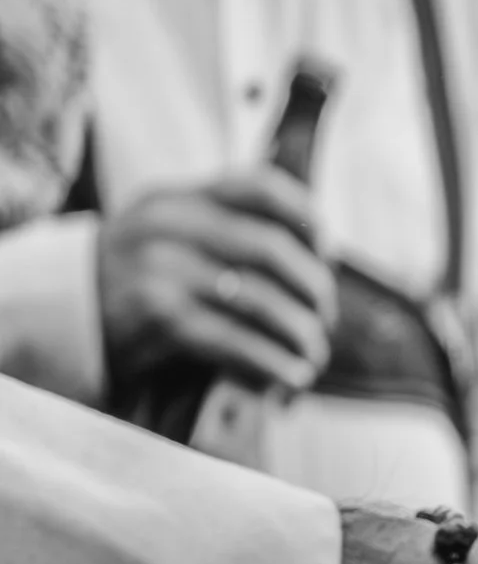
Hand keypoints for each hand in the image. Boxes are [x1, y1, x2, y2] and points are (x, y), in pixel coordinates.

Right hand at [96, 169, 336, 393]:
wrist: (64, 318)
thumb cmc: (138, 281)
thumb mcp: (170, 237)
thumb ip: (226, 232)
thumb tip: (320, 258)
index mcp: (178, 199)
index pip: (259, 187)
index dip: (308, 219)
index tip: (327, 254)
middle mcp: (168, 226)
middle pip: (270, 247)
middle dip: (314, 288)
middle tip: (325, 317)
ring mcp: (160, 271)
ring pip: (259, 298)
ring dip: (301, 333)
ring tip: (315, 355)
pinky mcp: (159, 319)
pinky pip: (236, 340)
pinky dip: (274, 362)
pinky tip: (291, 376)